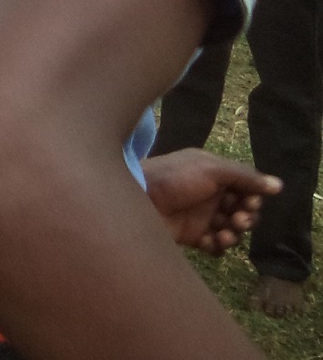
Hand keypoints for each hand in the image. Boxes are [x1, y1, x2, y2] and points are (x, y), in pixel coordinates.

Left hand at [142, 148, 280, 254]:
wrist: (137, 199)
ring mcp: (199, 216)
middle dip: (245, 217)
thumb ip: (244, 176)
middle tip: (238, 219)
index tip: (249, 202)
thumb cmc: (172, 178)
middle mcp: (208, 195)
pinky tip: (210, 241)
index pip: (244, 188)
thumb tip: (278, 185)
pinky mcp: (191, 236)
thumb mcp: (210, 169)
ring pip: (231, 230)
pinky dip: (218, 246)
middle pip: (240, 211)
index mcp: (212, 174)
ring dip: (234, 234)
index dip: (251, 197)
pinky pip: (215, 246)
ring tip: (225, 233)